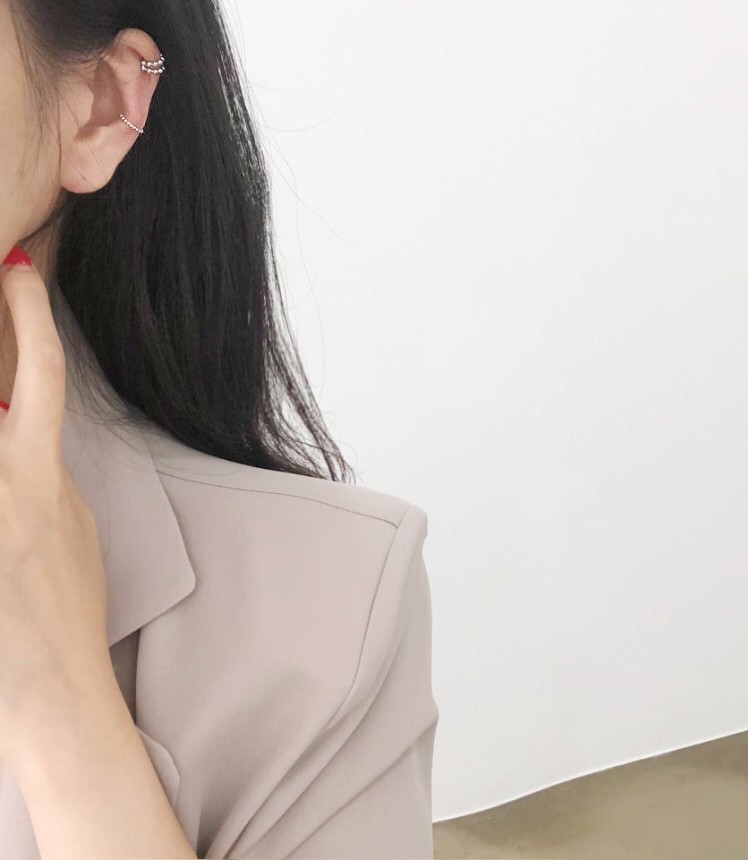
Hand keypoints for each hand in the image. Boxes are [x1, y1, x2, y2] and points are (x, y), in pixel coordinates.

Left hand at [0, 246, 111, 764]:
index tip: (18, 272)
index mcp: (42, 476)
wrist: (48, 692)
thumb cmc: (66, 613)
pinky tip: (0, 480)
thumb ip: (44, 476)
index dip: (30, 314)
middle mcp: (2, 482)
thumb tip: (24, 435)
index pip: (42, 372)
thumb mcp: (74, 531)